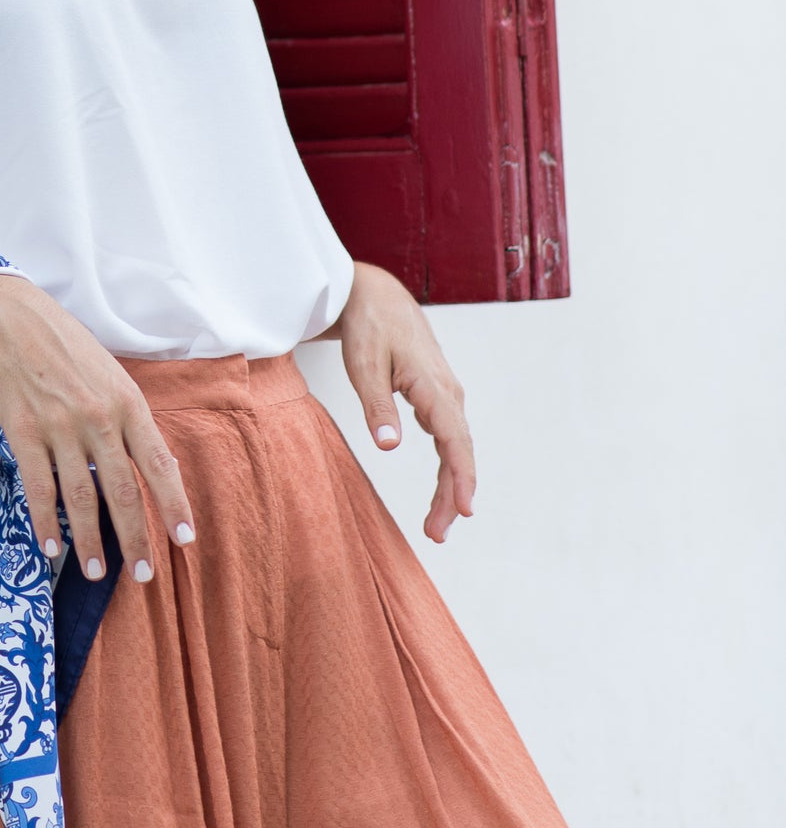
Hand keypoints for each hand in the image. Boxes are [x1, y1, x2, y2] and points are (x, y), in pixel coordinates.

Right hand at [0, 272, 194, 583]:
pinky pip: (40, 489)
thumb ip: (129, 420)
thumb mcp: (111, 375)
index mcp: (127, 403)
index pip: (158, 464)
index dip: (174, 504)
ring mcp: (60, 428)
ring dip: (89, 542)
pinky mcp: (25, 433)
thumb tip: (153, 466)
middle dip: (135, 538)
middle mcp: (99, 419)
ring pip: (81, 498)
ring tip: (96, 572)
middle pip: (123, 491)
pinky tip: (52, 547)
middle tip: (142, 575)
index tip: (185, 539)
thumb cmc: (66, 347)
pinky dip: (46, 522)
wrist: (12, 321)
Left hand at [330, 262, 475, 542]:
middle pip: (458, 451)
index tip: (464, 511)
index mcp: (432, 386)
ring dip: (450, 484)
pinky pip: (448, 435)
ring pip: (455, 446)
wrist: (376, 293)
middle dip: (453, 495)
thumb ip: (376, 405)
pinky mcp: (436, 394)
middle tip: (437, 534)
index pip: (453, 440)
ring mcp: (445, 393)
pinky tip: (441, 487)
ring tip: (436, 522)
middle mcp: (447, 392)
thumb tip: (388, 446)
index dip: (460, 478)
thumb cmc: (369, 326)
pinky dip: (447, 463)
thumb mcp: (363, 364)